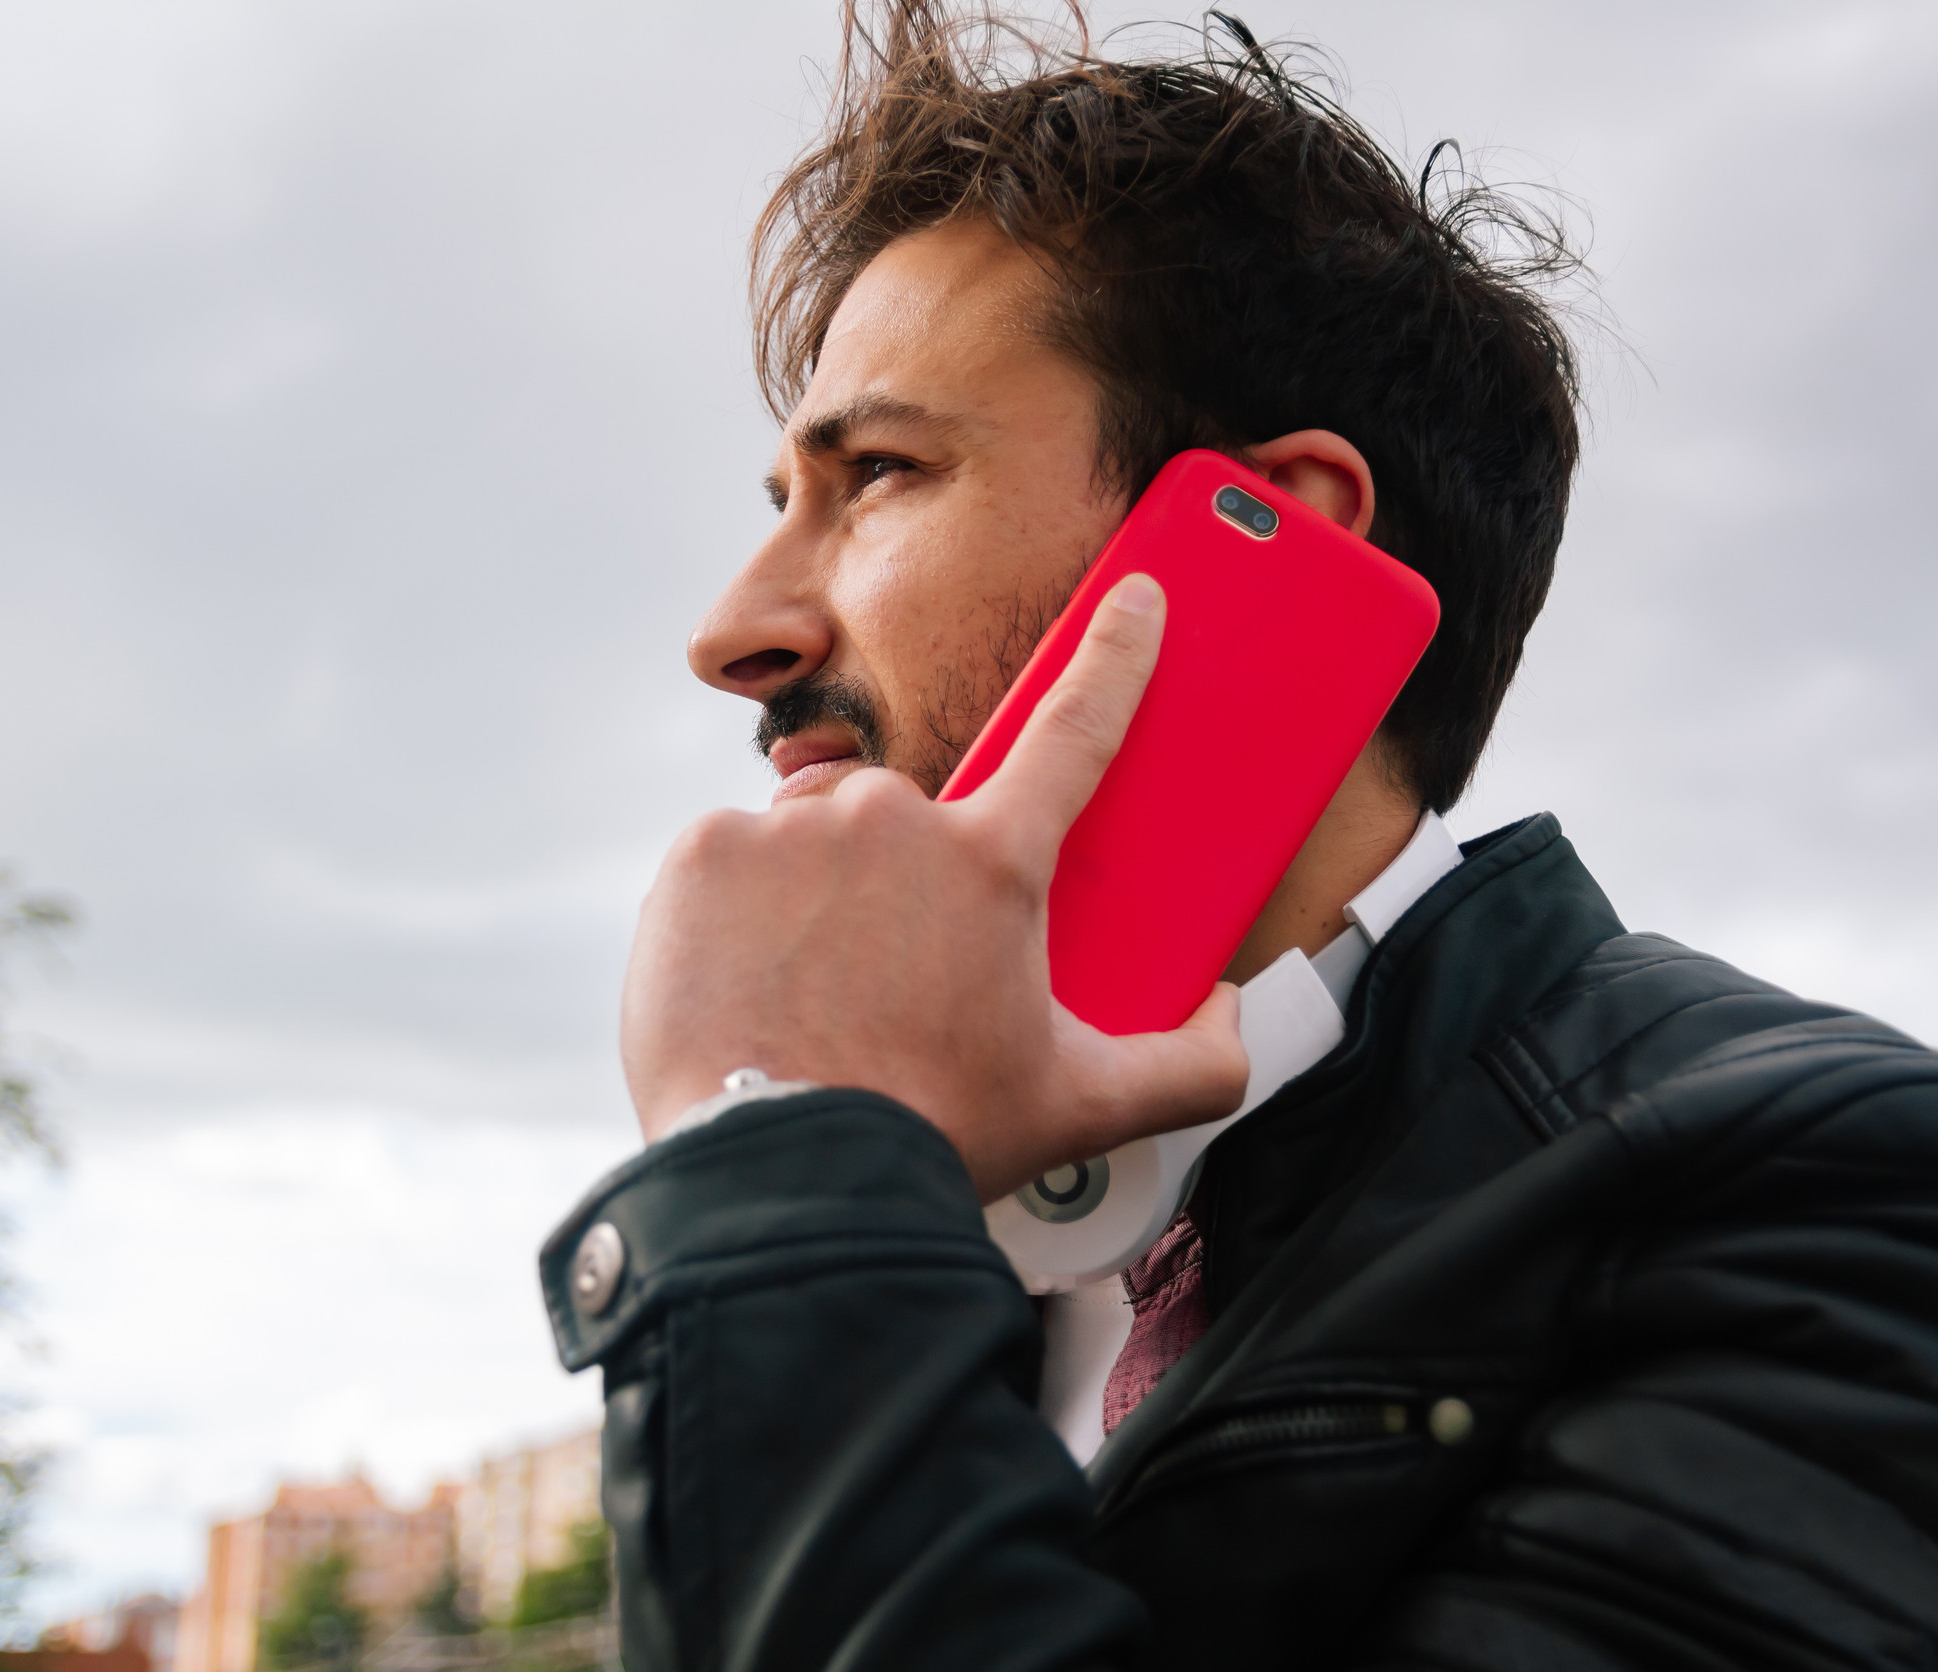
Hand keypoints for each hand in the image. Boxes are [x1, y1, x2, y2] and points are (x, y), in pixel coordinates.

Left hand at [621, 573, 1248, 1201]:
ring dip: (819, 894)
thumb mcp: (1081, 1108)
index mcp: (995, 864)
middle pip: (912, 826)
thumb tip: (1233, 1023)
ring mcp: (791, 829)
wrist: (780, 1182)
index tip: (1138, 598)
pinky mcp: (704, 851)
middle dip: (904, 889)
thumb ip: (1189, 1064)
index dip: (1116, 657)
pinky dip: (740, 910)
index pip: (1079, 732)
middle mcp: (895, 822)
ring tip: (814, 995)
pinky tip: (751, 985)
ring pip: (816, 838)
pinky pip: (733, 859)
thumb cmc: (930, 1135)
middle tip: (888, 987)